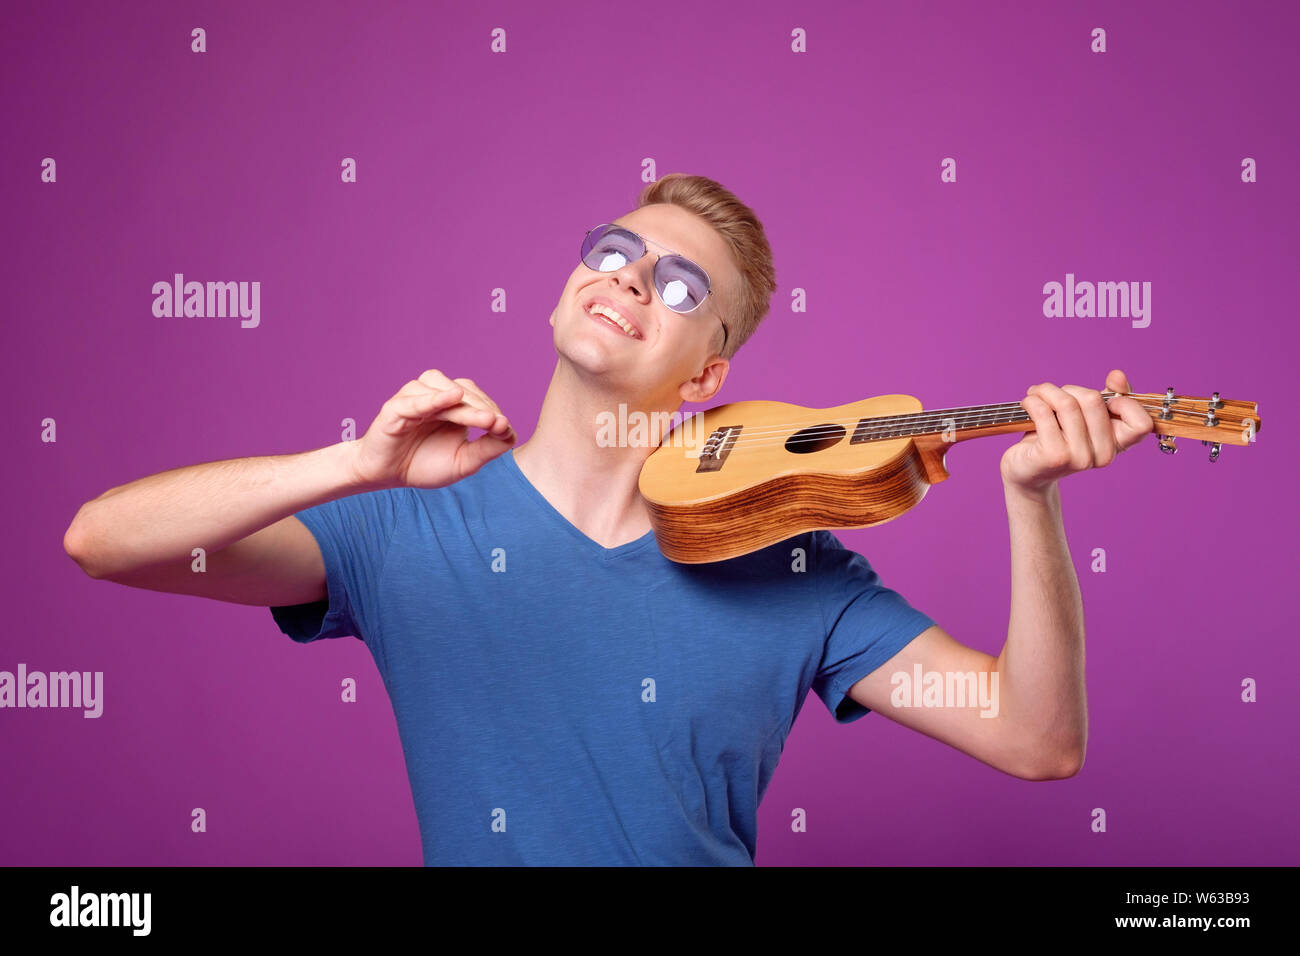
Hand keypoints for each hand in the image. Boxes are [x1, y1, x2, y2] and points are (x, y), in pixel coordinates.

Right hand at [349, 370, 515, 489]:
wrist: (387, 475)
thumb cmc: (424, 464)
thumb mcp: (463, 462)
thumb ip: (487, 448)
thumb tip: (511, 433)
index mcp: (452, 404)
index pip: (477, 397)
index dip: (492, 410)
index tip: (506, 428)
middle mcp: (434, 394)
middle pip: (464, 391)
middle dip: (482, 408)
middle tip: (498, 423)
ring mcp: (414, 398)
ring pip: (442, 389)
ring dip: (464, 405)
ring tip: (481, 419)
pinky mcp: (395, 408)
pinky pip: (416, 400)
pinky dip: (434, 398)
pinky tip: (452, 397)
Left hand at [1000, 369, 1152, 494]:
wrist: (1027, 471)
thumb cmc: (1057, 438)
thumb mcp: (1084, 418)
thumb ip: (1106, 397)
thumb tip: (1118, 375)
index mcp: (1117, 445)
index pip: (1142, 424)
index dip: (1126, 403)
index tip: (1104, 397)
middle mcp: (1103, 456)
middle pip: (1093, 400)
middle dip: (1070, 389)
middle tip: (1052, 394)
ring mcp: (1079, 458)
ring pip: (1067, 403)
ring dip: (1046, 391)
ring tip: (1036, 394)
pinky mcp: (1053, 456)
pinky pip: (1044, 412)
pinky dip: (1033, 401)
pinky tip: (1027, 403)